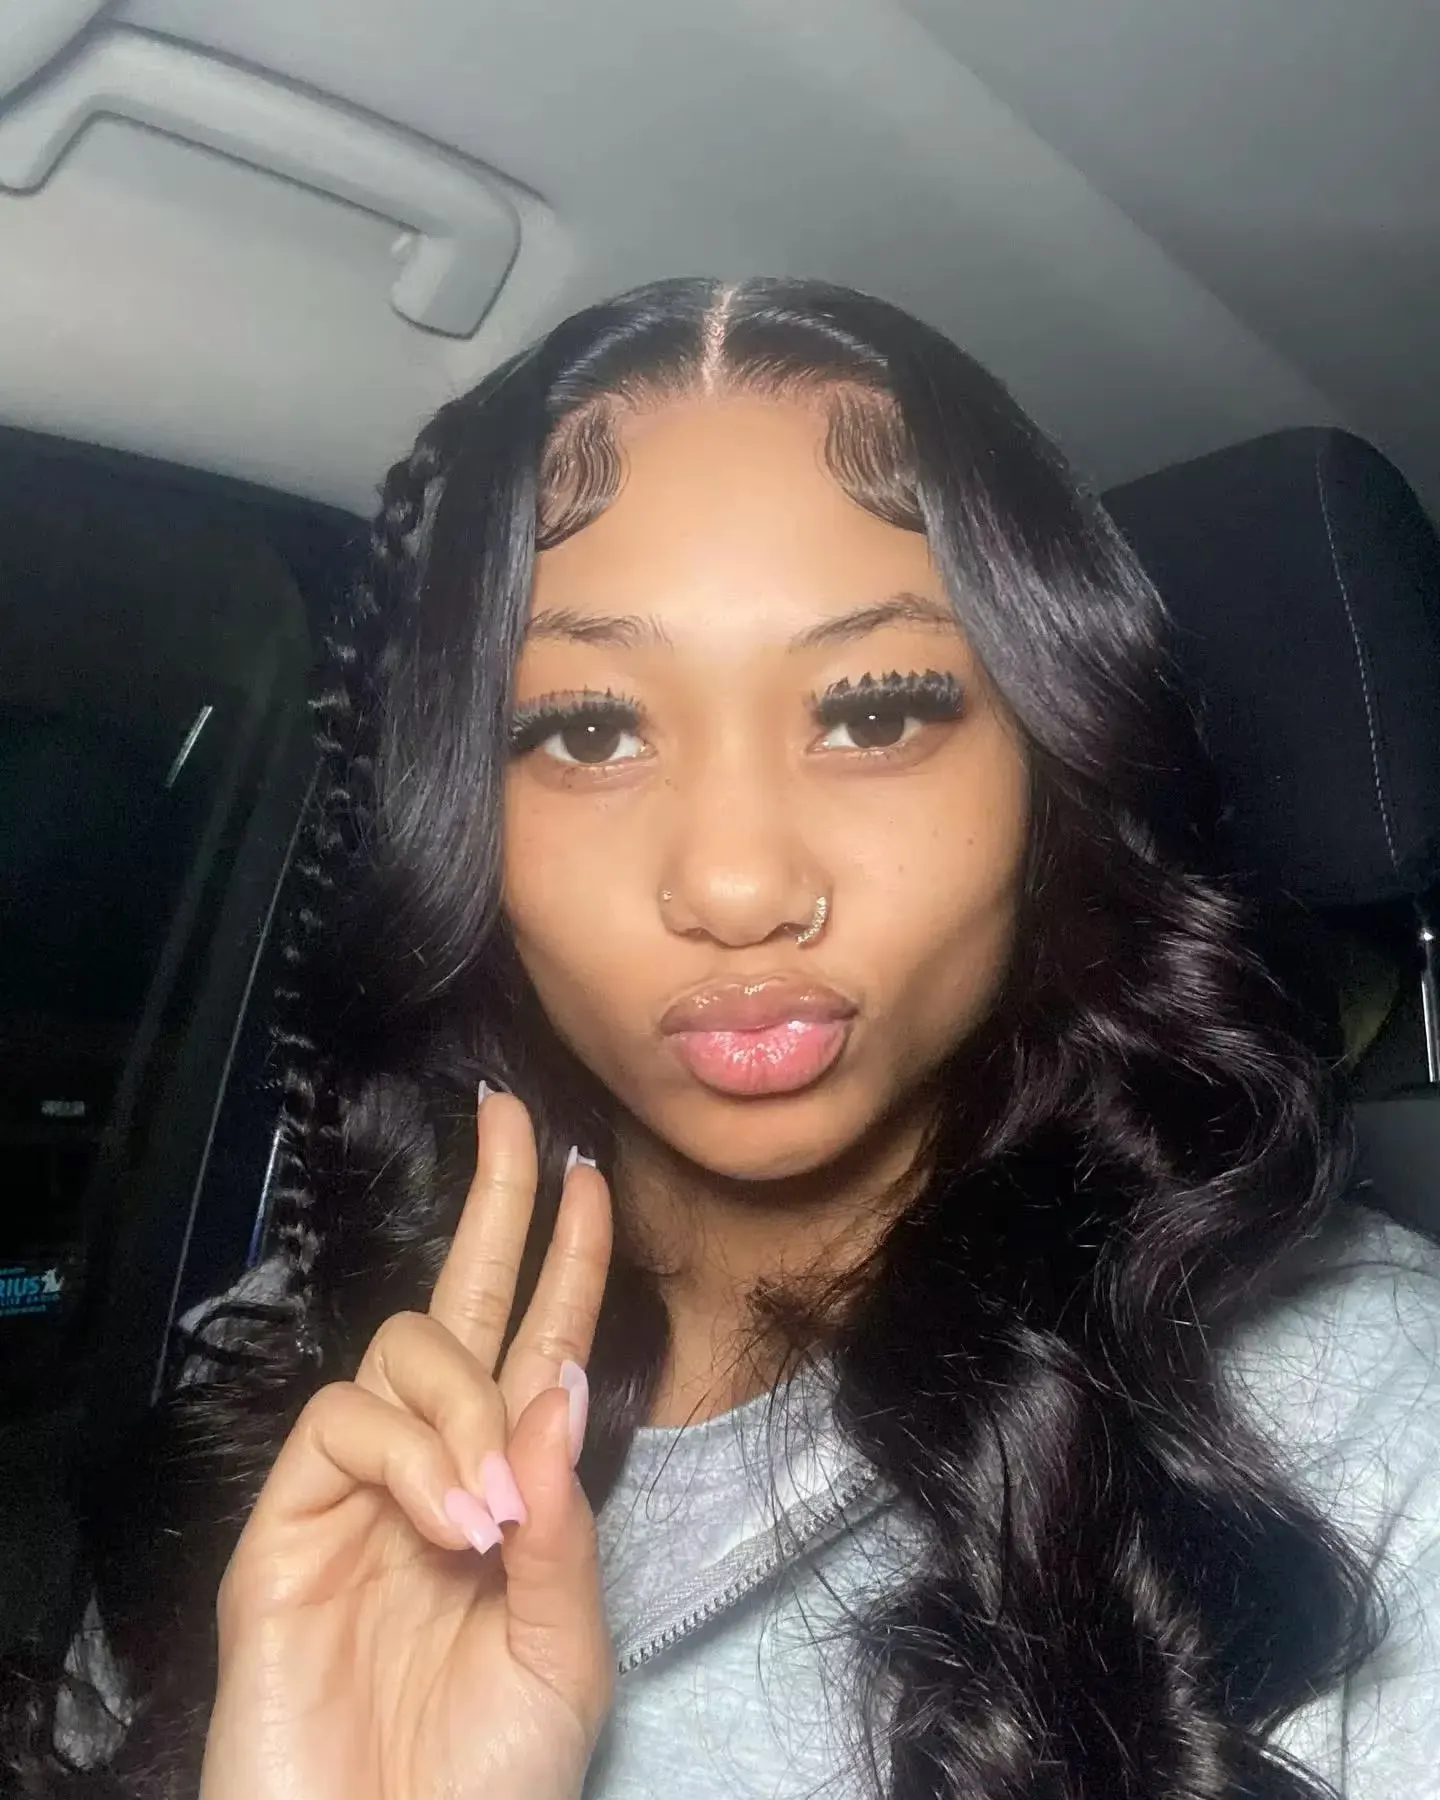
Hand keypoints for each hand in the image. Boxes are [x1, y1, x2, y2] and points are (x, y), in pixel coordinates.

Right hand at [199, 1091, 615, 1799]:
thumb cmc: (487, 1780)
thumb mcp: (566, 1651)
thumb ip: (567, 1519)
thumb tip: (563, 1377)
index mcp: (512, 1488)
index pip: (539, 1342)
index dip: (565, 1258)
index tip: (592, 1174)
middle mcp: (436, 1465)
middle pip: (459, 1299)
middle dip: (491, 1201)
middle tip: (510, 1117)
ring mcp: (356, 1488)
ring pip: (403, 1350)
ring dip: (468, 1407)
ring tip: (495, 1515)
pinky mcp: (284, 1520)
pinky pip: (342, 1420)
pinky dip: (410, 1453)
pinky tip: (450, 1520)